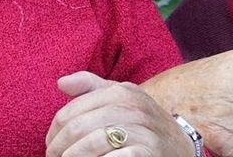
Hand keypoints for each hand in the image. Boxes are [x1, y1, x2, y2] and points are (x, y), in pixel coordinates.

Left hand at [46, 71, 193, 156]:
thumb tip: (61, 83)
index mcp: (121, 91)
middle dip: (59, 148)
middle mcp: (133, 107)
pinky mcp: (149, 153)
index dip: (54, 132)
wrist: (182, 146)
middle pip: (78, 128)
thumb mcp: (122, 98)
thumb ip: (91, 87)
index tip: (51, 145)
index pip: (71, 111)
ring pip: (93, 143)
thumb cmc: (143, 124)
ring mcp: (143, 131)